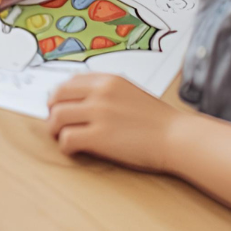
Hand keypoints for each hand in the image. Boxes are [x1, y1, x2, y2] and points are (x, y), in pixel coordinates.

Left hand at [46, 74, 178, 170]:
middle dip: (52, 111)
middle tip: (56, 123)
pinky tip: (74, 150)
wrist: (177, 137)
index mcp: (107, 80)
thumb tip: (81, 100)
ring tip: (62, 137)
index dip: (60, 95)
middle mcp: (99, 93)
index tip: (60, 105)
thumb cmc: (158, 120)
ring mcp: (98, 114)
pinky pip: (67, 139)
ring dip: (55, 129)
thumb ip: (105, 92)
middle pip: (58, 97)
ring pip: (58, 117)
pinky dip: (66, 146)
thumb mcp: (129, 92)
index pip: (69, 81)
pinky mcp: (99, 137)